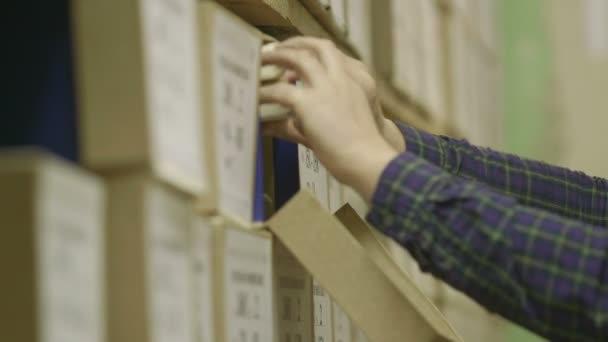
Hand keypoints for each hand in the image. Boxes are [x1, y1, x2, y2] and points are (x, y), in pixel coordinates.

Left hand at [266, 37, 405, 151]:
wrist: (368, 159)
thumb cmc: (359, 148)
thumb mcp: (340, 124)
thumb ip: (318, 118)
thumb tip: (291, 124)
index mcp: (357, 80)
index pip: (334, 54)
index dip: (313, 50)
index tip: (298, 54)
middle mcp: (343, 77)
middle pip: (319, 46)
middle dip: (296, 43)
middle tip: (278, 48)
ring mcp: (326, 87)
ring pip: (298, 58)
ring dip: (277, 56)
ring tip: (261, 60)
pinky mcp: (308, 102)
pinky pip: (280, 90)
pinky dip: (265, 92)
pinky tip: (256, 96)